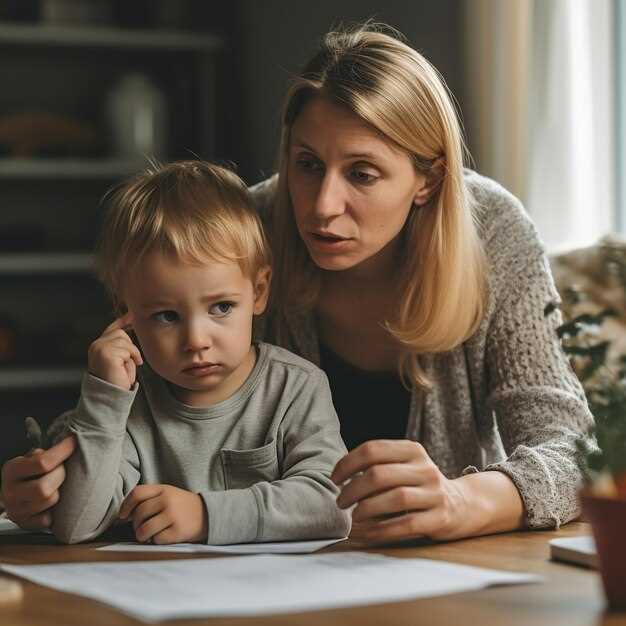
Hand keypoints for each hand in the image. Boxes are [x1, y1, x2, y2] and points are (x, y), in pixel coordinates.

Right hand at [1, 436, 75, 528]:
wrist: (15, 492)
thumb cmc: (30, 471)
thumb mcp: (31, 457)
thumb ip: (44, 453)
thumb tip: (69, 442)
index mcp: (11, 470)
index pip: (42, 463)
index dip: (63, 451)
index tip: (73, 443)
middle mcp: (9, 492)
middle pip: (44, 488)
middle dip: (59, 475)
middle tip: (61, 470)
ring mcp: (16, 511)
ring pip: (49, 501)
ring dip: (58, 492)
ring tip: (56, 485)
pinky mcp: (24, 524)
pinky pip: (47, 520)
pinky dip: (53, 511)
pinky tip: (53, 503)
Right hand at [88, 313, 142, 389]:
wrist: (110, 396)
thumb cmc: (117, 380)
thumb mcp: (121, 359)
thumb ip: (124, 345)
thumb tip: (132, 329)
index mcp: (98, 346)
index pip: (112, 328)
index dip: (123, 320)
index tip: (133, 314)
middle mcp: (96, 345)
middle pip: (121, 333)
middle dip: (130, 346)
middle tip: (131, 361)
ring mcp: (100, 348)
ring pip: (125, 340)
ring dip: (132, 353)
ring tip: (127, 366)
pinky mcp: (107, 353)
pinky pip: (128, 349)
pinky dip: (132, 357)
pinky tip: (127, 367)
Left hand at [118, 484, 207, 543]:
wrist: (207, 514)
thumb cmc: (181, 506)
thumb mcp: (168, 494)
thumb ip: (149, 498)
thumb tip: (124, 515)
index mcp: (164, 489)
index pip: (137, 493)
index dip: (126, 506)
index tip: (123, 516)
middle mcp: (168, 501)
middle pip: (139, 513)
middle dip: (135, 524)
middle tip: (140, 528)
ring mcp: (173, 516)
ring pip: (144, 529)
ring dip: (141, 536)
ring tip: (147, 535)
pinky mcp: (177, 532)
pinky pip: (156, 539)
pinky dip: (156, 540)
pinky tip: (163, 536)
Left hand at [331, 440, 467, 545]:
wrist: (462, 504)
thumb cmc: (419, 485)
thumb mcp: (405, 465)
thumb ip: (378, 464)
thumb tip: (339, 476)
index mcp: (412, 450)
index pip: (373, 450)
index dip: (348, 464)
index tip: (334, 479)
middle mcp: (425, 469)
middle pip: (380, 475)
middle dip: (353, 489)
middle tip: (340, 501)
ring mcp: (435, 493)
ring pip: (394, 498)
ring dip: (366, 508)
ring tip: (353, 516)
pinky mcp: (440, 518)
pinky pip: (406, 524)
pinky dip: (382, 530)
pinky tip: (367, 533)